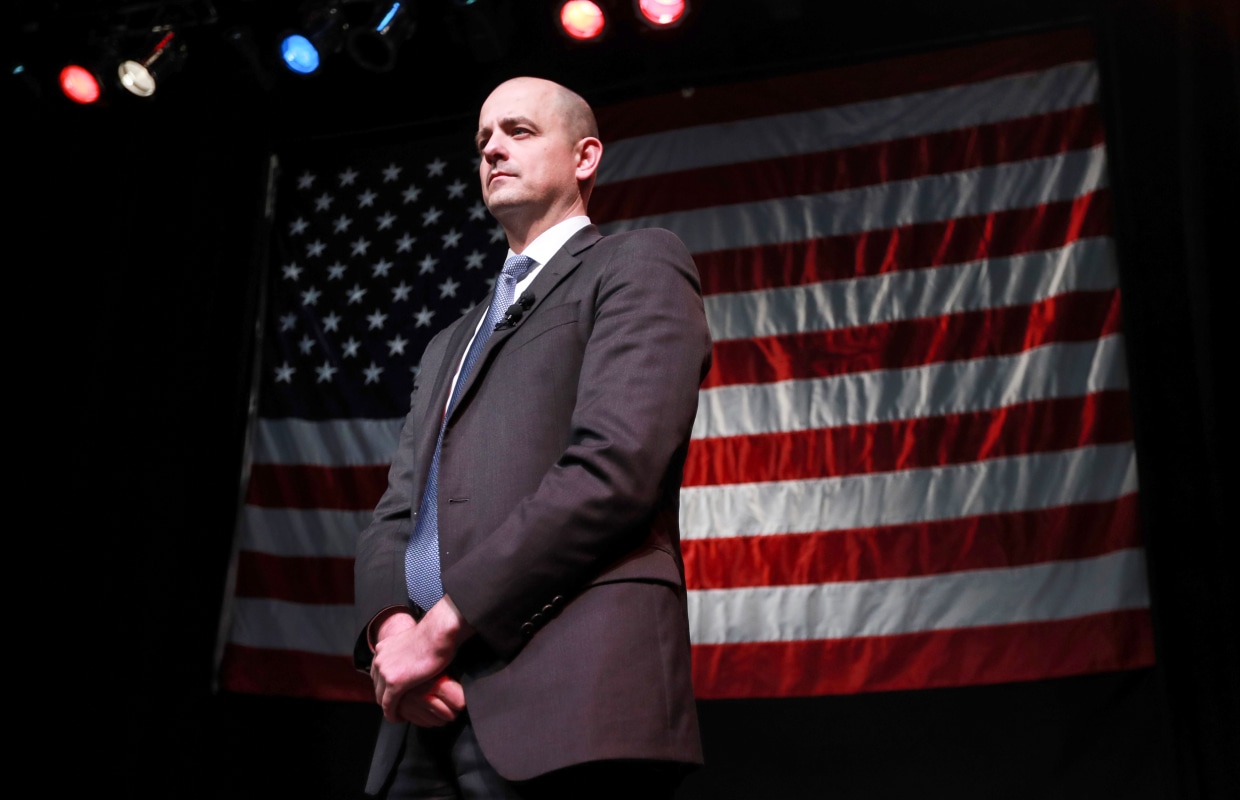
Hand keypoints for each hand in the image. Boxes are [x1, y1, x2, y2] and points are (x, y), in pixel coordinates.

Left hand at [370, 596, 472, 721]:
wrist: (440, 632)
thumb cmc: (435, 634)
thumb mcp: (413, 641)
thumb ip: (406, 651)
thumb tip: (414, 657)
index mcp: (382, 647)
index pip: (378, 672)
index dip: (385, 685)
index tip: (395, 693)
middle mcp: (379, 659)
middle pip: (377, 685)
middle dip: (385, 697)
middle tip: (397, 705)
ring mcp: (385, 671)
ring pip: (381, 697)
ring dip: (389, 707)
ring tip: (399, 713)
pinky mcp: (394, 684)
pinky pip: (389, 705)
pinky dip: (392, 714)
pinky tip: (399, 718)